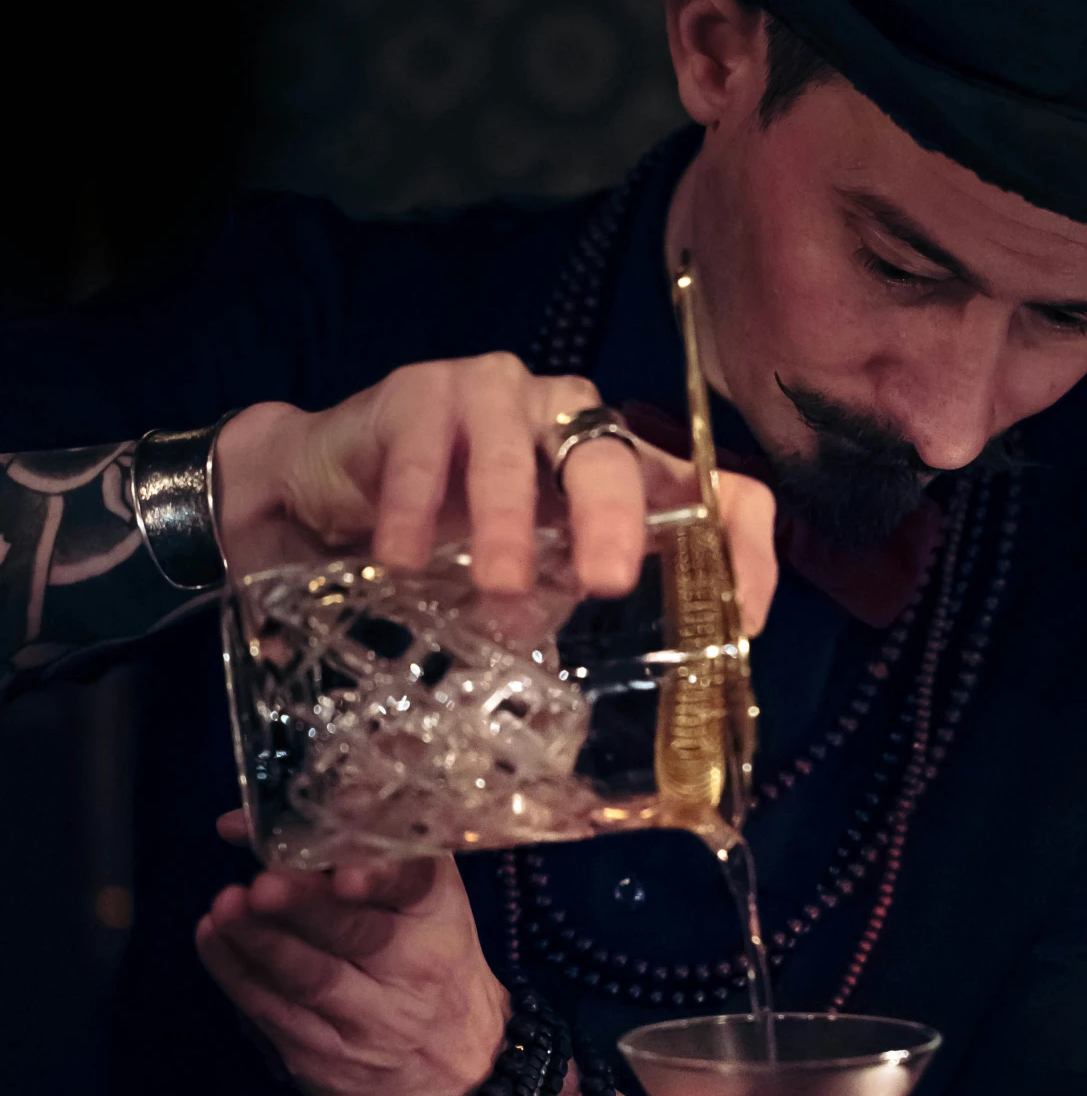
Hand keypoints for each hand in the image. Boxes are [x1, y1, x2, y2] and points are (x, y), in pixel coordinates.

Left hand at [195, 812, 511, 1095]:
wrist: (465, 1083)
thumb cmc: (434, 972)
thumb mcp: (431, 911)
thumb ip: (376, 855)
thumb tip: (297, 801)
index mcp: (438, 917)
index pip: (413, 885)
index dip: (380, 876)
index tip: (346, 873)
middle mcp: (412, 968)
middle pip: (356, 934)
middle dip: (304, 906)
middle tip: (260, 885)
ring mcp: (370, 1020)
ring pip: (309, 978)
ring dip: (260, 942)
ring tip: (223, 909)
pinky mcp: (328, 1060)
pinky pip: (276, 1015)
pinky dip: (237, 975)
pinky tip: (213, 941)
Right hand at [214, 357, 776, 623]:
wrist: (334, 488)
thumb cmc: (451, 535)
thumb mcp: (530, 579)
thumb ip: (574, 605)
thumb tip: (631, 703)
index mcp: (616, 465)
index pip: (711, 487)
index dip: (743, 546)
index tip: (740, 620)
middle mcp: (570, 418)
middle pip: (617, 458)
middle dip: (614, 521)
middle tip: (601, 583)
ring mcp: (498, 395)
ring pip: (517, 451)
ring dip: (507, 522)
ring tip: (498, 586)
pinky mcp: (422, 392)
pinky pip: (426, 450)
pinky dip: (415, 508)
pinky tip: (400, 558)